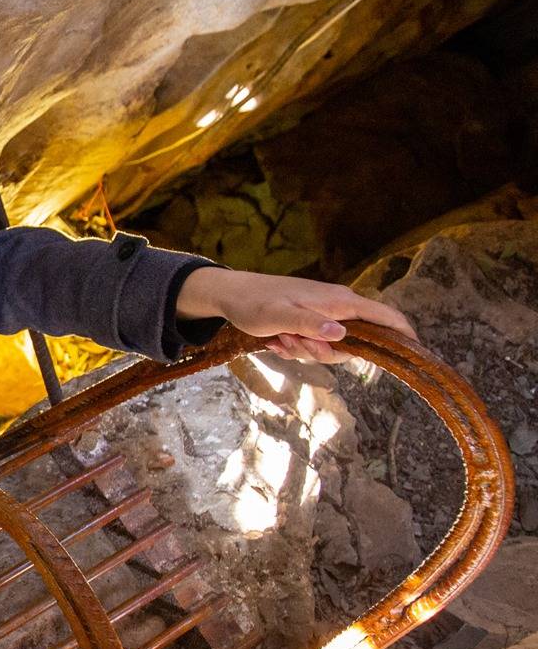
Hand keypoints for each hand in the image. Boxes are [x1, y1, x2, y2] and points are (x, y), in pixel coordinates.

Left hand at [176, 266, 416, 362]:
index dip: (404, 334)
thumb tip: (343, 334)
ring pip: (331, 348)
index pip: (385, 316)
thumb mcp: (279, 317)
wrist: (232, 295)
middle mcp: (338, 307)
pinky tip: (276, 340)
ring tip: (280, 337)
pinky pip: (314, 345)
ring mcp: (325, 315)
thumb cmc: (255, 304)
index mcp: (339, 302)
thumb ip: (310, 324)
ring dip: (305, 351)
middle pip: (355, 344)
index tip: (416, 353)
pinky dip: (295, 347)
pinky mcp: (312, 322)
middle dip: (325, 353)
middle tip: (295, 343)